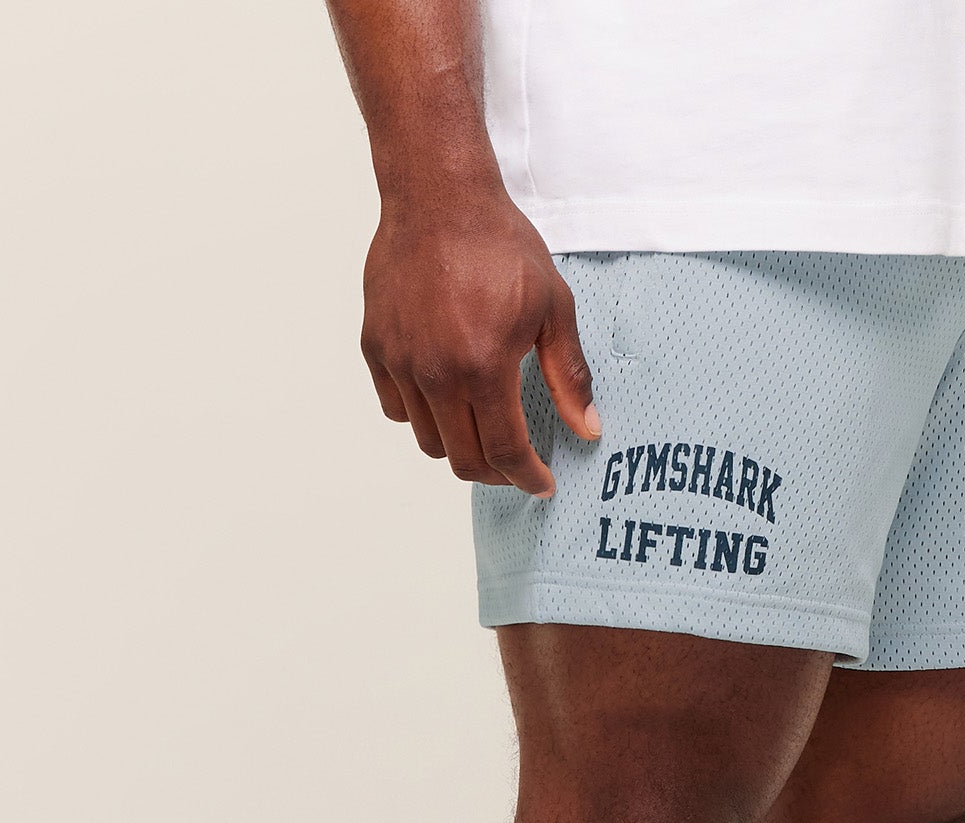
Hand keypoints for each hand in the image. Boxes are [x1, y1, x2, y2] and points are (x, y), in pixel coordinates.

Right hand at [360, 184, 598, 491]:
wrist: (438, 195)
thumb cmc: (500, 245)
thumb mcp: (553, 307)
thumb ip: (569, 375)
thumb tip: (588, 430)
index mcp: (483, 364)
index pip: (504, 451)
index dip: (526, 477)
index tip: (542, 484)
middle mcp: (435, 371)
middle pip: (463, 459)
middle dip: (496, 472)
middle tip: (516, 463)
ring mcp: (400, 361)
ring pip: (428, 440)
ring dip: (459, 445)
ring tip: (483, 425)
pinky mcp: (376, 346)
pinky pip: (396, 408)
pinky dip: (422, 416)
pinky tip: (446, 397)